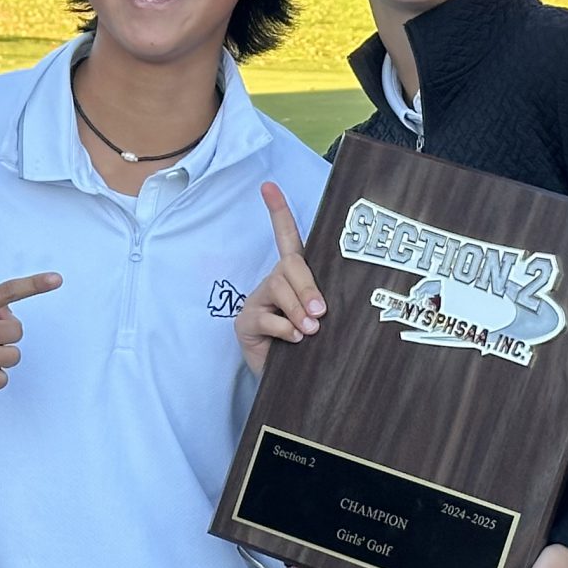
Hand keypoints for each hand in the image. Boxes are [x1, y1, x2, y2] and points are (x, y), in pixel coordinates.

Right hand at [234, 180, 323, 376]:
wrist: (291, 381)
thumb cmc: (312, 345)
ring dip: (298, 309)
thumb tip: (321, 309)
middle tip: (321, 312)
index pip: (286, 237)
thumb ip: (320, 305)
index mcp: (293, 276)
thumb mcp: (320, 319)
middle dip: (307, 286)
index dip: (278, 211)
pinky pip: (267, 317)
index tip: (268, 186)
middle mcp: (274, 282)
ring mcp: (257, 299)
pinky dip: (285, 329)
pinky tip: (295, 339)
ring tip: (311, 330)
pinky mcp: (246, 320)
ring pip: (279, 289)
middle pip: (289, 266)